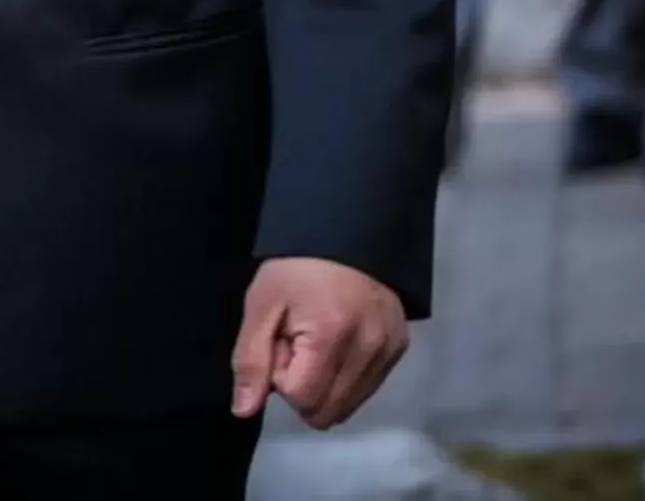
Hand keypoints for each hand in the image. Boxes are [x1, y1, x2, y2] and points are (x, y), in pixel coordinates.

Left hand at [232, 257, 408, 427]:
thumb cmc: (295, 267)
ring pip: (348, 405)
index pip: (303, 398)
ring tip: (317, 341)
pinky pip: (366, 389)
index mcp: (333, 335)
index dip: (281, 378)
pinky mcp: (400, 349)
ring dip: (325, 383)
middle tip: (296, 344)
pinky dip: (345, 377)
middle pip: (328, 412)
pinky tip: (337, 342)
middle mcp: (370, 350)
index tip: (279, 342)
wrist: (344, 231)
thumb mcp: (261, 305)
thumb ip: (251, 359)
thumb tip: (244, 411)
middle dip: (303, 386)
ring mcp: (390, 351)